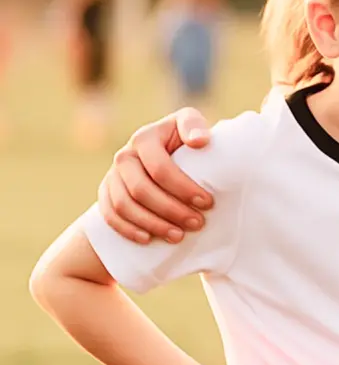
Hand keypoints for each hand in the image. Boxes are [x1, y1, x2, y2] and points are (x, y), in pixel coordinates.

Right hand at [99, 108, 213, 243]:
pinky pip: (109, 214)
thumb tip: (199, 141)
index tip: (207, 202)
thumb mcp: (191, 126)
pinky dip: (127, 229)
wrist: (166, 150)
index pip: (160, 167)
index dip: (183, 187)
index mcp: (146, 137)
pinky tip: (147, 239)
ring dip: (152, 224)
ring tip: (178, 236)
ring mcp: (113, 174)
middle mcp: (126, 154)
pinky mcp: (106, 191)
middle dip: (171, 210)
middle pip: (141, 189)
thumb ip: (194, 126)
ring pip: (124, 205)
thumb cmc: (185, 140)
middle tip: (197, 223)